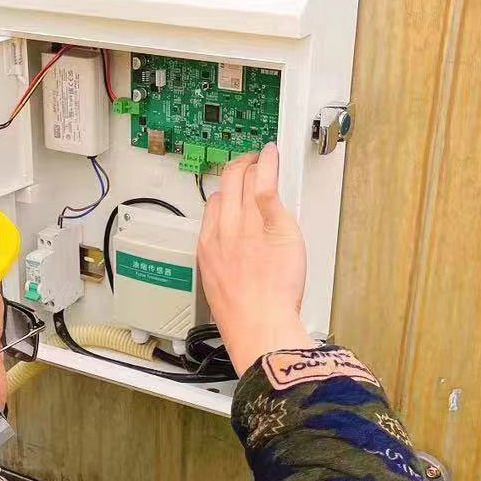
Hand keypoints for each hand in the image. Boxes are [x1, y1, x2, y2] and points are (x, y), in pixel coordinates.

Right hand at [198, 143, 313, 375]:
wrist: (259, 324)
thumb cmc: (244, 315)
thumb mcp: (220, 286)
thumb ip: (227, 263)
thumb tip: (238, 258)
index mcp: (208, 246)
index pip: (214, 204)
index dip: (227, 193)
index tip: (236, 189)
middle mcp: (224, 231)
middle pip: (226, 185)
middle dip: (238, 168)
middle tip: (251, 163)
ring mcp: (247, 225)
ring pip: (245, 180)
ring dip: (255, 164)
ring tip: (265, 159)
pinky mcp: (272, 224)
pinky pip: (266, 186)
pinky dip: (269, 165)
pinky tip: (272, 155)